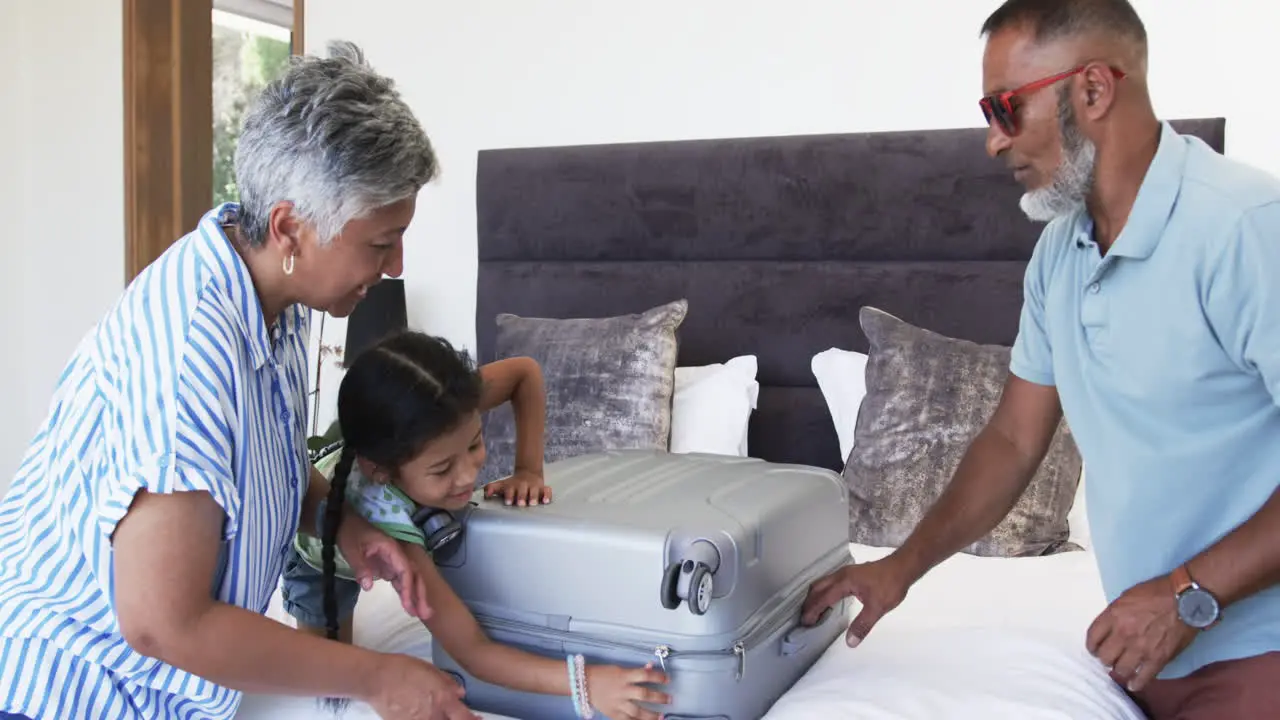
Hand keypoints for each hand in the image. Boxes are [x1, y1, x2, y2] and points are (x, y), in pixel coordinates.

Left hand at [336, 511, 432, 621]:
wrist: (346, 521)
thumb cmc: (350, 532)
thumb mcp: (351, 549)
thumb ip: (360, 567)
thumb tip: (368, 587)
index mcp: (391, 548)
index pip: (405, 569)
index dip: (408, 587)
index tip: (408, 604)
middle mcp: (397, 555)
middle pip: (414, 574)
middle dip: (420, 594)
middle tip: (425, 614)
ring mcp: (393, 561)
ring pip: (410, 579)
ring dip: (416, 596)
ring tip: (421, 614)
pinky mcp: (388, 566)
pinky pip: (401, 580)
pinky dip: (406, 593)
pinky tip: (410, 606)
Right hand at [364, 654, 480, 719]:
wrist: (375, 679)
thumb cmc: (402, 669)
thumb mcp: (429, 669)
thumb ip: (447, 682)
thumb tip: (460, 693)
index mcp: (442, 699)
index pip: (464, 717)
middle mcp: (433, 716)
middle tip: (460, 718)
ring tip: (441, 715)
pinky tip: (425, 716)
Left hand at [483, 469, 551, 505]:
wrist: (528, 474)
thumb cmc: (512, 484)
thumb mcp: (501, 485)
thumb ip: (491, 488)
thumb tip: (485, 494)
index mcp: (513, 485)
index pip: (510, 489)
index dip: (509, 495)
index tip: (508, 502)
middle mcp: (523, 485)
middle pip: (523, 491)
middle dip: (521, 496)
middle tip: (520, 504)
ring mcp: (534, 486)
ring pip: (535, 491)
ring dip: (534, 496)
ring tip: (532, 503)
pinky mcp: (543, 488)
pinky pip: (547, 491)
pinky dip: (547, 495)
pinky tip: (546, 501)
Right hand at [584, 662, 669, 719]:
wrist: (583, 683)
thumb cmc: (603, 674)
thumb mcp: (619, 669)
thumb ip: (635, 671)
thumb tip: (650, 668)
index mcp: (624, 676)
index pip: (645, 675)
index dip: (658, 676)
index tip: (668, 679)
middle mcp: (622, 690)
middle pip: (644, 694)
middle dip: (659, 697)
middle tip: (669, 699)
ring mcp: (618, 703)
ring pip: (638, 711)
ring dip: (652, 715)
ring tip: (662, 716)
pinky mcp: (613, 714)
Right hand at [800, 556, 911, 646]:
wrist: (902, 567)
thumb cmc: (890, 585)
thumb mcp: (877, 608)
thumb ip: (862, 625)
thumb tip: (850, 642)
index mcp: (844, 582)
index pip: (822, 598)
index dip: (813, 611)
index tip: (805, 623)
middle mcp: (841, 575)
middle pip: (817, 588)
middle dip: (809, 603)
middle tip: (806, 619)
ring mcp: (846, 572)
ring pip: (823, 583)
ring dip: (815, 597)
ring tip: (814, 612)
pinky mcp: (851, 573)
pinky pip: (829, 582)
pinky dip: (823, 592)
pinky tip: (829, 601)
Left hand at [1086, 573, 1196, 692]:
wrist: (1186, 598)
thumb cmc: (1157, 592)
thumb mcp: (1127, 597)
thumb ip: (1115, 614)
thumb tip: (1110, 628)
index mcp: (1113, 615)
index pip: (1092, 637)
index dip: (1092, 646)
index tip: (1095, 649)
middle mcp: (1123, 633)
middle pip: (1104, 656)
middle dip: (1105, 658)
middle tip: (1111, 657)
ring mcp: (1140, 647)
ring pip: (1120, 670)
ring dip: (1119, 670)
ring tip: (1122, 668)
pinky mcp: (1158, 658)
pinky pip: (1143, 677)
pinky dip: (1136, 683)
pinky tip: (1133, 684)